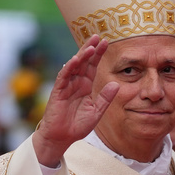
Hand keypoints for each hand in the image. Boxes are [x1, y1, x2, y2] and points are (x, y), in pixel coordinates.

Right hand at [33, 35, 118, 166]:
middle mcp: (76, 83)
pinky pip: (63, 77)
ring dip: (81, 56)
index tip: (106, 42)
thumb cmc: (77, 126)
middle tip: (98, 36)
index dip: (99, 54)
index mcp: (86, 86)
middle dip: (90, 49)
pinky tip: (75, 60)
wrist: (62, 138)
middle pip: (84, 62)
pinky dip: (69, 68)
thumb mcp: (96, 112)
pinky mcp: (58, 92)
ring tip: (90, 46)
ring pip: (74, 66)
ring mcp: (66, 86)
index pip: (93, 66)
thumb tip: (116, 84)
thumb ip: (105, 98)